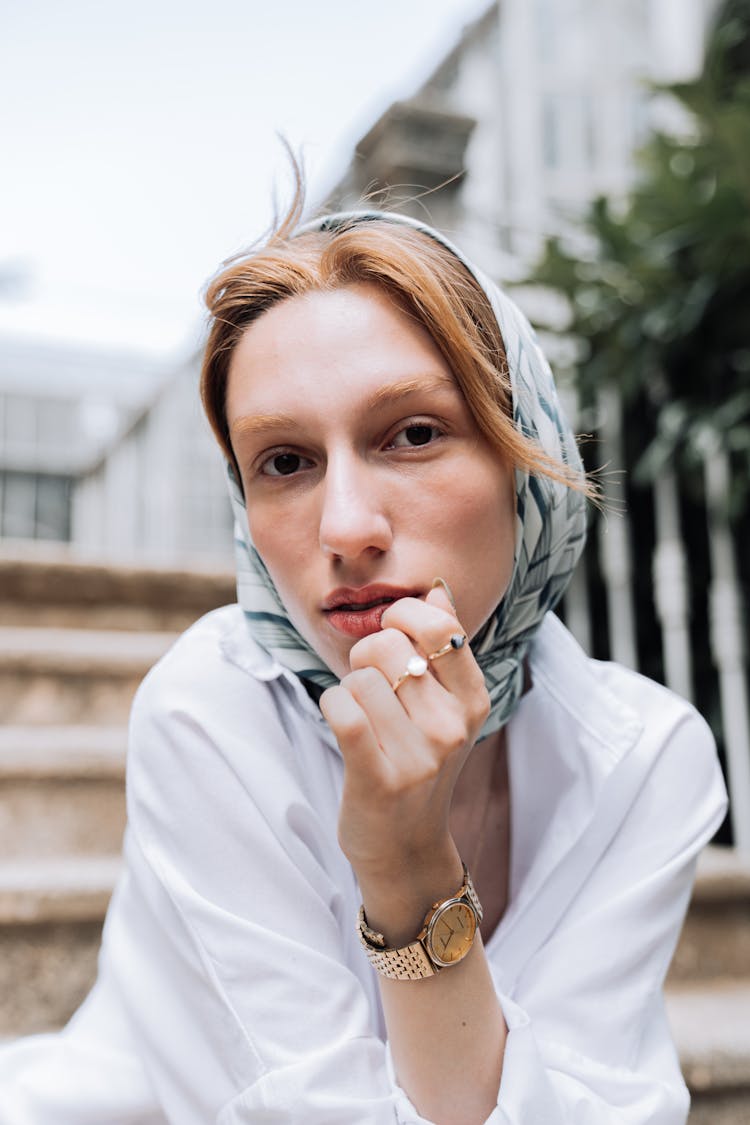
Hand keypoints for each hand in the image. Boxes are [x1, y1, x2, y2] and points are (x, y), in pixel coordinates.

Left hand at [320, 582, 489, 915]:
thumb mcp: (444, 706)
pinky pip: (342, 709)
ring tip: (364, 722)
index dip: (403, 615)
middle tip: (373, 691)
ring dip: (348, 692)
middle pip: (387, 645)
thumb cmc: (416, 762)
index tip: (393, 634)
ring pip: (358, 677)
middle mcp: (453, 726)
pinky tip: (343, 726)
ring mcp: (420, 756)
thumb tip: (437, 587)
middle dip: (366, 658)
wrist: (404, 846)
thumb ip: (443, 645)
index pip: (438, 624)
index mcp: (473, 700)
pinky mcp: (379, 779)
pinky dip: (331, 707)